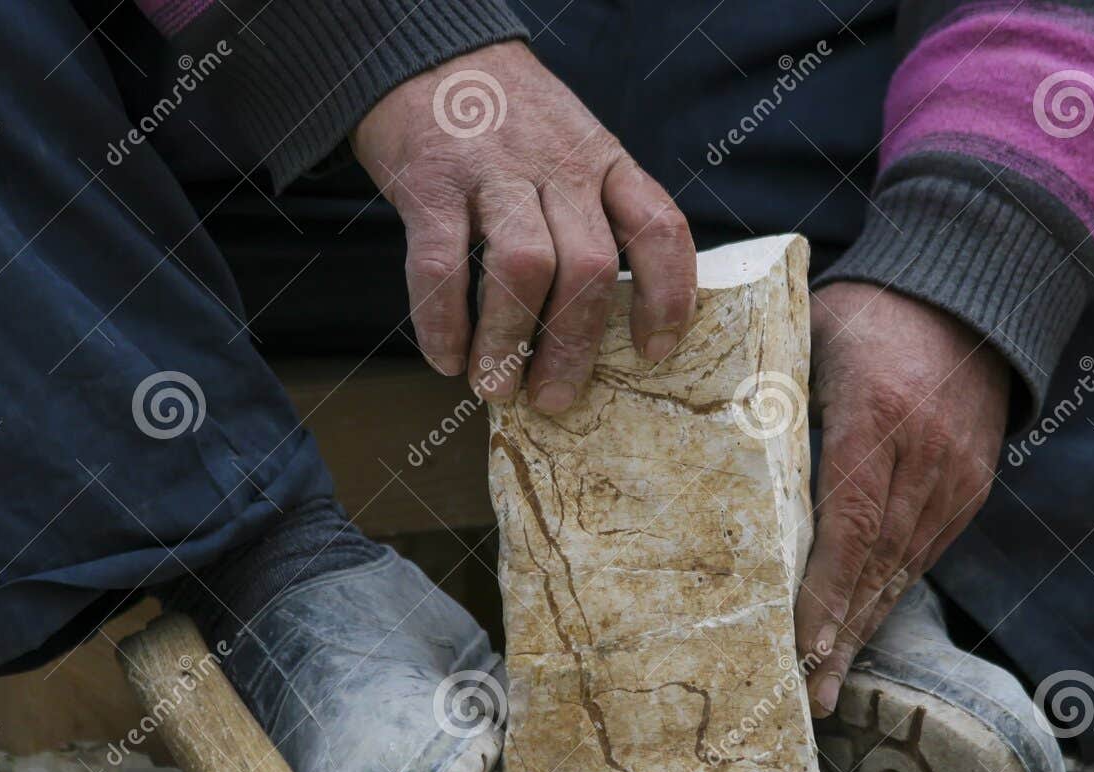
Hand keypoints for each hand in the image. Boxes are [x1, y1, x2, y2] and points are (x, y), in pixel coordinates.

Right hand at [354, 42, 696, 412]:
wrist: (424, 51)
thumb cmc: (504, 119)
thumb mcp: (573, 144)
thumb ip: (592, 210)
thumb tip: (593, 320)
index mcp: (603, 161)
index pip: (658, 227)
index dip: (668, 294)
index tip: (657, 350)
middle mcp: (557, 167)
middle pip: (589, 266)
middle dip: (573, 345)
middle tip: (556, 398)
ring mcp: (493, 172)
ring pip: (523, 267)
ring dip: (510, 340)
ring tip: (495, 386)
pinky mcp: (431, 182)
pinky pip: (441, 263)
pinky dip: (443, 320)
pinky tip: (445, 357)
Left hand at [799, 282, 1010, 716]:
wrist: (970, 292)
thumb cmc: (869, 314)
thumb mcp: (811, 338)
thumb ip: (775, 401)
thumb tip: (721, 466)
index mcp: (877, 416)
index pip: (850, 522)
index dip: (826, 591)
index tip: (803, 647)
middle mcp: (924, 455)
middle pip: (877, 564)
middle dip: (841, 637)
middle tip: (812, 699)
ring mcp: (955, 475)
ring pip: (904, 568)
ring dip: (865, 628)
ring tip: (831, 685)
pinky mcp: (971, 485)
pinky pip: (925, 551)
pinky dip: (891, 593)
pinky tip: (860, 629)